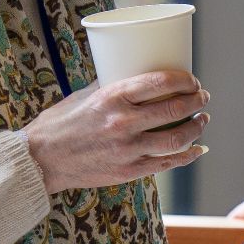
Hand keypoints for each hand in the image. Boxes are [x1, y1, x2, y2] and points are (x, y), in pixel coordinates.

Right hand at [23, 70, 208, 194]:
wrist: (41, 160)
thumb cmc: (61, 123)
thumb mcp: (85, 95)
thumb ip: (112, 85)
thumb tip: (136, 73)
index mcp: (112, 97)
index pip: (160, 82)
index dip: (184, 80)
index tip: (192, 79)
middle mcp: (123, 122)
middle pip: (174, 109)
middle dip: (196, 101)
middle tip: (202, 97)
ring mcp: (127, 149)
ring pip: (176, 138)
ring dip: (196, 127)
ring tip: (202, 120)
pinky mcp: (128, 171)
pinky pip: (166, 163)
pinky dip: (187, 155)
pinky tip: (197, 149)